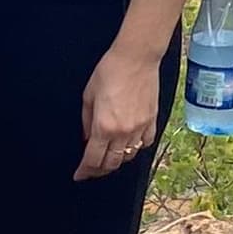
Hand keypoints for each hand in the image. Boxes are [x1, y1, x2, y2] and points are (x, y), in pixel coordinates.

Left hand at [76, 41, 168, 180]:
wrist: (136, 58)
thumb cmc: (110, 71)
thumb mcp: (88, 96)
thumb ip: (87, 122)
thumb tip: (87, 139)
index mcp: (104, 127)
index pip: (93, 160)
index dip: (84, 171)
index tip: (80, 175)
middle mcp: (123, 132)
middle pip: (111, 163)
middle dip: (99, 170)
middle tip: (92, 169)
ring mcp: (140, 128)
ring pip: (129, 157)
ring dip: (117, 161)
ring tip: (110, 157)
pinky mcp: (152, 121)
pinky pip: (146, 143)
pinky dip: (137, 148)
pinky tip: (130, 144)